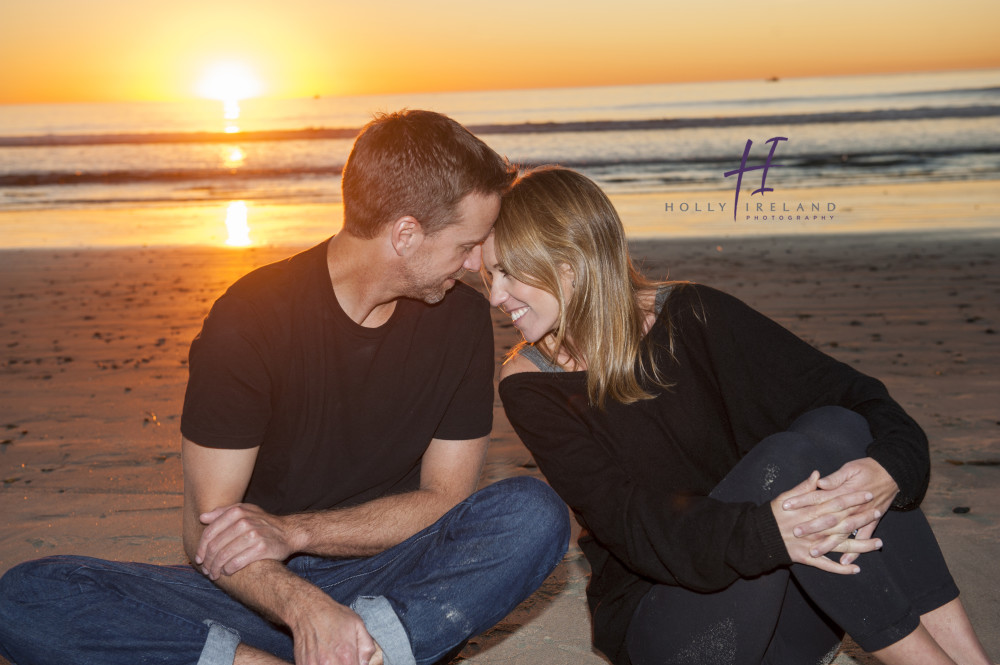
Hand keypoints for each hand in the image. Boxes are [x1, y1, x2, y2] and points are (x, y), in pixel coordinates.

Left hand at [196, 503, 301, 578]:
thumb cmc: (262, 522)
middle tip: (206, 570)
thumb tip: (202, 517)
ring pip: (224, 556)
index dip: (201, 548)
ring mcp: (253, 535)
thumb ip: (222, 512)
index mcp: (236, 512)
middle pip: (215, 546)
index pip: (210, 533)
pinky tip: (227, 572)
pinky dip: (228, 569)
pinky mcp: (261, 548)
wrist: (288, 532)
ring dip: (215, 568)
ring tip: (214, 574)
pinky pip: (237, 563)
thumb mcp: (244, 511)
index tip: (199, 559)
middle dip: (207, 561)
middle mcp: (244, 522)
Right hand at [289, 594, 380, 664]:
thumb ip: (366, 647)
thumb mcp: (358, 624)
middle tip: (341, 656)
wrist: (307, 608)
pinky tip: (320, 656)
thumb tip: (366, 663)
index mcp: (347, 657)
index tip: (352, 659)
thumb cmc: (332, 614)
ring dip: (330, 664)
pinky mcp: (303, 664)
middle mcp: (330, 664)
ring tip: (330, 655)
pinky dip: (318, 663)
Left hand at [781, 457, 897, 562]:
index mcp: (844, 491)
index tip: (786, 505)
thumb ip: (835, 478)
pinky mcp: (872, 522)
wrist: (893, 473)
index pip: (818, 497)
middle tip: (796, 532)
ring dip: (829, 543)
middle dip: (812, 526)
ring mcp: (862, 516)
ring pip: (843, 532)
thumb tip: (819, 481)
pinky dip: (855, 551)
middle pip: (829, 518)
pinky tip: (844, 562)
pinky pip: (863, 538)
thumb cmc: (868, 468)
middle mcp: (852, 506)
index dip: (802, 501)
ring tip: (814, 551)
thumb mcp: (850, 468)